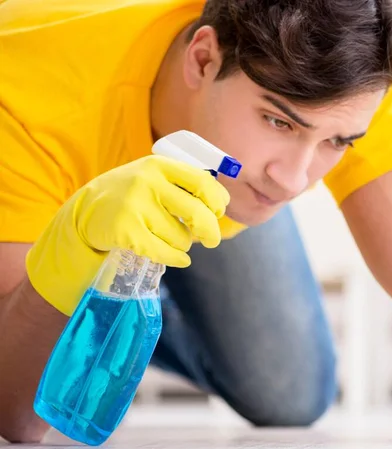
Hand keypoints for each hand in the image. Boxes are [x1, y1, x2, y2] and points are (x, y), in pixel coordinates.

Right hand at [26, 155, 228, 315]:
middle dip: (211, 231)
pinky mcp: (125, 231)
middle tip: (212, 240)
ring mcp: (134, 206)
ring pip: (181, 237)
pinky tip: (178, 258)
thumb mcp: (154, 178)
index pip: (202, 181)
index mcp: (159, 165)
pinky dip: (176, 259)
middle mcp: (147, 181)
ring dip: (183, 244)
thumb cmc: (132, 196)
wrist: (86, 211)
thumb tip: (222, 203)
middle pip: (197, 213)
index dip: (216, 200)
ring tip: (168, 238)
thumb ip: (183, 185)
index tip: (219, 211)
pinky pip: (164, 252)